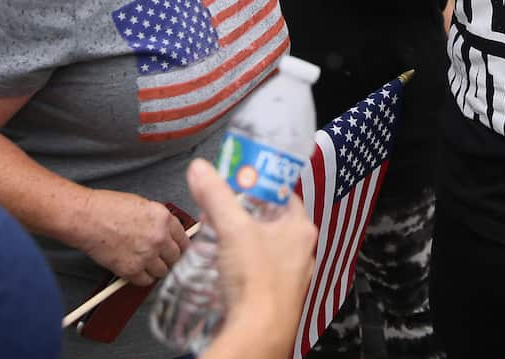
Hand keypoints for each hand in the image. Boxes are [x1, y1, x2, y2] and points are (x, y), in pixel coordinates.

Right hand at [76, 191, 189, 285]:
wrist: (86, 218)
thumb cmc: (107, 208)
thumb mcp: (142, 205)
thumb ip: (158, 220)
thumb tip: (167, 232)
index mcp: (163, 218)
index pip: (184, 239)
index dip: (181, 247)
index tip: (178, 251)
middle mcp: (159, 237)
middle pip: (176, 258)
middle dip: (169, 259)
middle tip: (162, 259)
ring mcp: (146, 255)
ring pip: (163, 272)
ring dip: (156, 270)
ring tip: (146, 263)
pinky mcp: (132, 269)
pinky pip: (145, 281)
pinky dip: (141, 278)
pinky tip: (135, 270)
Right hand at [187, 159, 314, 343]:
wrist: (258, 333)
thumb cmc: (257, 282)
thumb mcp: (232, 227)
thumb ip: (216, 195)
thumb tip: (202, 170)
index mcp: (300, 229)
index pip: (284, 195)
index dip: (262, 187)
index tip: (242, 184)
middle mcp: (302, 252)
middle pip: (273, 222)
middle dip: (248, 216)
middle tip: (226, 211)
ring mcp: (292, 277)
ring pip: (268, 249)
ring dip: (246, 243)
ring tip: (222, 238)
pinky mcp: (278, 297)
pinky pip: (262, 273)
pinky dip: (246, 267)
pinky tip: (228, 268)